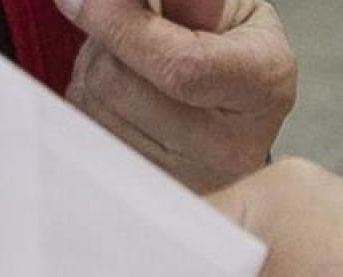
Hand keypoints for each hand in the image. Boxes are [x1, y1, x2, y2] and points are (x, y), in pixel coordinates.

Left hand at [60, 0, 295, 192]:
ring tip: (134, 62)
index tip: (82, 0)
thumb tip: (118, 0)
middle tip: (130, 26)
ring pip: (95, 106)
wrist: (242, 114)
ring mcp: (184, 179)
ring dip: (96, 68)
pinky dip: (92, 101)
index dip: (121, 26)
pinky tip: (124, 94)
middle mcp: (225, 145)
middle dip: (107, 40)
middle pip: (120, 83)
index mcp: (260, 85)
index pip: (179, 66)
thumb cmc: (237, 56)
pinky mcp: (146, 191)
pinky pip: (86, 133)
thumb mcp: (228, 11)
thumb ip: (186, 0)